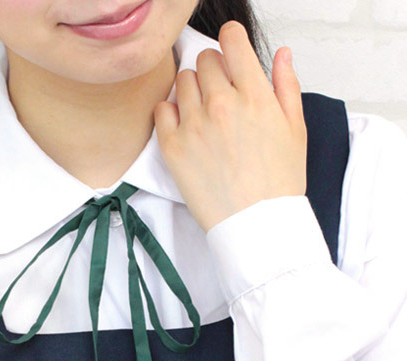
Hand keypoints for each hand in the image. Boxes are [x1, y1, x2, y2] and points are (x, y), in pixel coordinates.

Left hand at [154, 20, 307, 233]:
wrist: (254, 224)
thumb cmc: (277, 183)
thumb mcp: (296, 129)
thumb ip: (286, 85)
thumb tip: (281, 54)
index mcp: (254, 95)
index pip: (232, 40)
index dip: (231, 40)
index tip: (231, 49)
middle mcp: (221, 103)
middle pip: (205, 60)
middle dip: (214, 70)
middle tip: (221, 92)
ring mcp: (193, 124)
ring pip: (182, 81)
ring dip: (193, 89)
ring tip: (205, 113)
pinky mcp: (173, 147)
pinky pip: (162, 109)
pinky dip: (171, 111)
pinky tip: (185, 126)